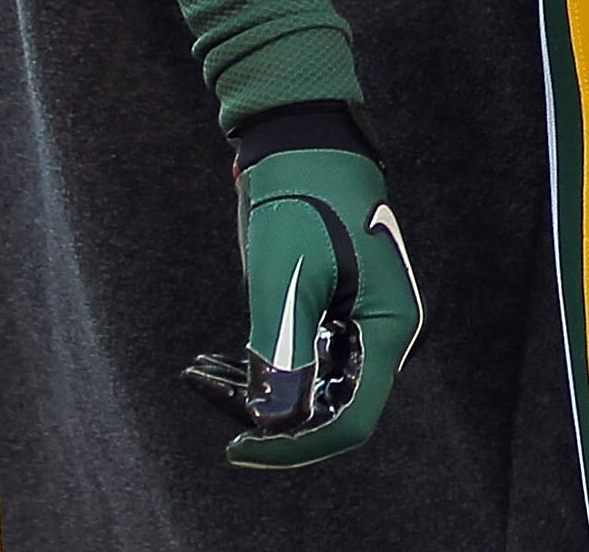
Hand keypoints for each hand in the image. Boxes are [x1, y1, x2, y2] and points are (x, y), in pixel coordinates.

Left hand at [183, 126, 420, 468]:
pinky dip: (260, 369)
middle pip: (328, 409)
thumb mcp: (287, 276)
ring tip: (200, 373)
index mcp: (388, 328)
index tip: (238, 449)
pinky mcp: (332, 314)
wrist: (301, 140)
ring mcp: (357, 325)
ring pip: (310, 389)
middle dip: (266, 416)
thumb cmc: (302, 198)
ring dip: (256, 392)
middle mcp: (380, 334)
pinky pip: (302, 362)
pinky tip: (216, 363)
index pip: (350, 421)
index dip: (294, 446)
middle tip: (206, 389)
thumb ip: (282, 350)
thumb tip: (270, 422)